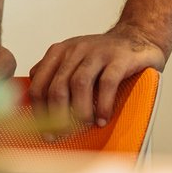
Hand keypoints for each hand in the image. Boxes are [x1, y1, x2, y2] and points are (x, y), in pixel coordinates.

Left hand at [27, 25, 167, 126]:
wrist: (137, 37)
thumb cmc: (103, 57)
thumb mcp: (73, 60)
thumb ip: (53, 74)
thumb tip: (34, 101)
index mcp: (59, 52)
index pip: (38, 84)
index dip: (39, 112)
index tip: (46, 132)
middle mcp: (75, 50)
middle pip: (57, 87)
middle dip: (58, 116)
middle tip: (64, 135)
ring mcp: (97, 52)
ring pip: (79, 84)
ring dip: (80, 111)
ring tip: (85, 126)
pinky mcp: (119, 58)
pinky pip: (107, 83)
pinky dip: (103, 105)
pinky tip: (103, 118)